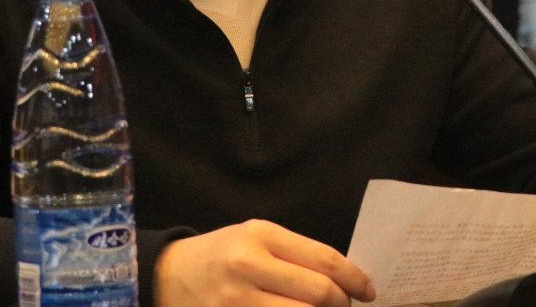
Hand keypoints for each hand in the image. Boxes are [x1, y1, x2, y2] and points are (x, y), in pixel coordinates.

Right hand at [153, 219, 375, 306]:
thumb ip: (294, 255)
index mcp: (260, 235)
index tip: (367, 291)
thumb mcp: (253, 239)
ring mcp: (237, 300)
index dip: (353, 279)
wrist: (168, 275)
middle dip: (341, 305)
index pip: (323, 259)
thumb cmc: (221, 255)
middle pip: (317, 293)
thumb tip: (342, 280)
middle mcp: (248, 265)